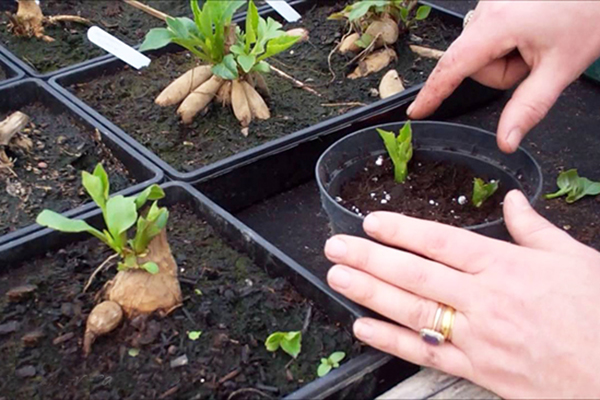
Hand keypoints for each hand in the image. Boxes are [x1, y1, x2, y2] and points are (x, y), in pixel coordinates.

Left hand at [324, 190, 599, 397]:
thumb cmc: (599, 313)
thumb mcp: (574, 259)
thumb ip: (534, 228)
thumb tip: (512, 200)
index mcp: (505, 266)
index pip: (440, 242)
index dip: (401, 230)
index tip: (370, 223)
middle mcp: (484, 299)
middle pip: (415, 274)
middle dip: (369, 259)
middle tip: (336, 247)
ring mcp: (477, 337)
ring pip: (412, 311)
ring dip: (370, 294)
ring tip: (338, 278)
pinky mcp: (478, 370)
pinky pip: (426, 354)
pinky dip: (391, 341)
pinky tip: (363, 328)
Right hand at [407, 1, 599, 152]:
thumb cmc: (589, 12)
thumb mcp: (561, 69)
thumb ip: (528, 107)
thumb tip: (504, 141)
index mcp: (497, 24)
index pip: (453, 67)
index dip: (432, 93)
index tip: (416, 111)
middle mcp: (488, 9)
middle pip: (473, 63)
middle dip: (502, 72)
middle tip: (535, 64)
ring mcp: (493, 2)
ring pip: (483, 51)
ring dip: (507, 57)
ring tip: (537, 45)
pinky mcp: (500, 1)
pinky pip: (491, 35)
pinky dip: (508, 42)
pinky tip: (533, 32)